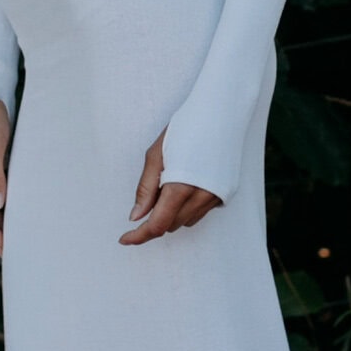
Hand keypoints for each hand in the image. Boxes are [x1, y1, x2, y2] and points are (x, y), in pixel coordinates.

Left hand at [119, 127, 220, 245]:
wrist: (222, 112)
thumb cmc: (185, 128)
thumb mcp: (156, 154)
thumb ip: (146, 189)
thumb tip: (136, 216)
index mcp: (181, 187)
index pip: (157, 225)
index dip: (139, 236)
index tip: (125, 238)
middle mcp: (202, 197)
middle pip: (171, 225)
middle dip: (154, 219)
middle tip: (148, 196)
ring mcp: (217, 197)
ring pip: (186, 221)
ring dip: (172, 213)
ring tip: (168, 183)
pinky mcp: (226, 194)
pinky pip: (201, 211)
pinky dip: (188, 206)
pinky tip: (186, 183)